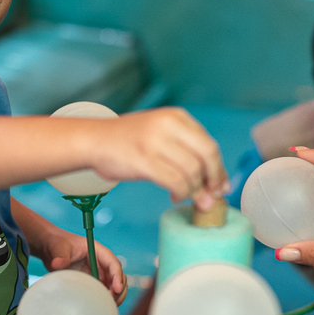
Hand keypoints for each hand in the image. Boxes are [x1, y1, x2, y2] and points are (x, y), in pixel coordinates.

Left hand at [42, 230, 127, 303]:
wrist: (51, 250)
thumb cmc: (58, 244)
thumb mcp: (59, 248)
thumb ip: (60, 256)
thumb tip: (57, 264)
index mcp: (98, 251)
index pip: (113, 263)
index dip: (118, 276)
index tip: (117, 289)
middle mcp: (101, 262)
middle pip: (118, 276)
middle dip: (119, 289)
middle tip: (111, 301)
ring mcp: (98, 273)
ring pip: (114, 286)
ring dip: (115, 296)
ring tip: (108, 306)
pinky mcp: (93, 282)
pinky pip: (104, 291)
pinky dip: (106, 299)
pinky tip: (102, 307)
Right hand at [90, 108, 227, 204]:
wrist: (93, 139)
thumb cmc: (127, 141)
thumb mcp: (160, 132)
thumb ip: (184, 149)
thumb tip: (212, 180)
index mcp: (176, 117)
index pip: (209, 145)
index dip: (219, 169)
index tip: (220, 185)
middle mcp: (168, 126)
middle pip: (207, 156)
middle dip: (213, 180)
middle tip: (212, 196)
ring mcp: (155, 142)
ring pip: (192, 171)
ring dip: (195, 191)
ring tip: (188, 197)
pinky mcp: (143, 160)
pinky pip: (174, 182)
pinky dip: (181, 193)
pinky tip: (175, 196)